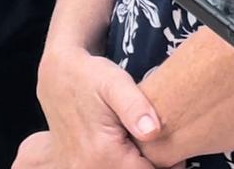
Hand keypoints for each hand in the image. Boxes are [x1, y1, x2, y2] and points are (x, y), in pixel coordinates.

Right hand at [32, 46, 182, 168]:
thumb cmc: (91, 75)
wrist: (57, 75)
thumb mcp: (115, 82)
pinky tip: (123, 149)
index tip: (176, 152)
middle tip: (158, 146)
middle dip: (148, 166)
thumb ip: (135, 106)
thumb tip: (153, 131)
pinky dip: (116, 164)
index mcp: (102, 154)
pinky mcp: (72, 168)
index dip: (166, 166)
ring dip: (132, 165)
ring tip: (139, 146)